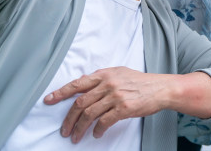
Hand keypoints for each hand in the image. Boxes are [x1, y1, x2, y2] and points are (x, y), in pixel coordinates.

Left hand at [44, 67, 171, 142]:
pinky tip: (97, 134)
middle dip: (69, 119)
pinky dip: (98, 130)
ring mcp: (116, 96)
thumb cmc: (141, 82)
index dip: (61, 93)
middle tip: (64, 130)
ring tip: (76, 137)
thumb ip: (102, 78)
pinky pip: (104, 122)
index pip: (77, 84)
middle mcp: (108, 83)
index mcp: (105, 74)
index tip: (49, 100)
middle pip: (80, 103)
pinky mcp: (124, 108)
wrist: (162, 88)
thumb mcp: (120, 73)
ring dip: (80, 128)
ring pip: (89, 114)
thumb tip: (83, 83)